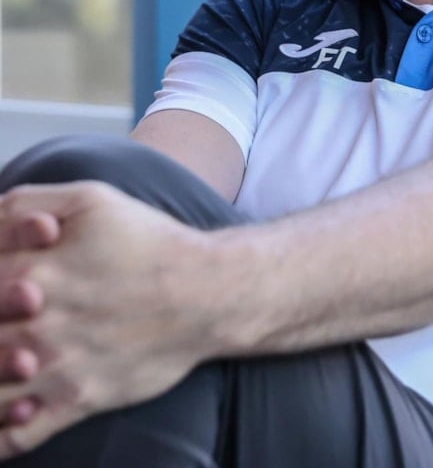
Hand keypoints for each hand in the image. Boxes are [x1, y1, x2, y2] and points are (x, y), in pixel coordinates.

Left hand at [0, 181, 212, 457]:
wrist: (206, 291)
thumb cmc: (147, 241)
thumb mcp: (89, 199)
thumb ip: (23, 204)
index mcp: (30, 272)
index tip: (3, 293)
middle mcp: (34, 324)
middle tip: (6, 324)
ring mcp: (53, 368)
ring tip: (9, 358)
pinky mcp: (75, 402)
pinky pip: (13, 439)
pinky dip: (0, 434)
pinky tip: (10, 409)